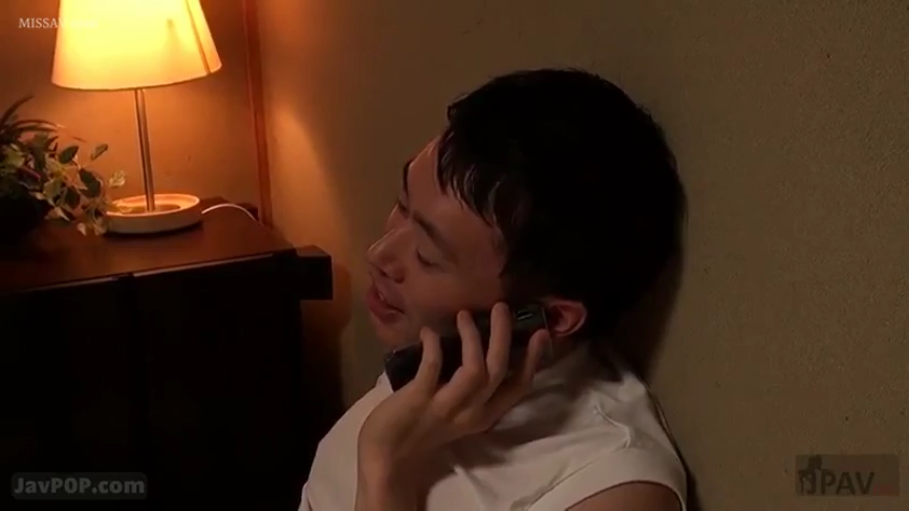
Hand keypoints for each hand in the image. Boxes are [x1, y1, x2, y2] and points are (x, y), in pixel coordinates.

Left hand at [354, 302, 548, 509]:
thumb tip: (477, 347)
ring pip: (474, 371)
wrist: (386, 458)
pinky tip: (428, 331)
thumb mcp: (456, 413)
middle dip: (503, 336)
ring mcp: (446, 406)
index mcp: (484, 416)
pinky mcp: (419, 400)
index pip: (518, 388)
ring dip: (472, 339)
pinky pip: (432, 368)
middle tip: (502, 307)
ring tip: (463, 315)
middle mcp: (471, 413)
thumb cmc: (420, 430)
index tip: (541, 334)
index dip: (533, 361)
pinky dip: (433, 346)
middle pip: (499, 371)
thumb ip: (469, 389)